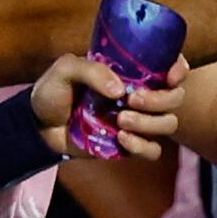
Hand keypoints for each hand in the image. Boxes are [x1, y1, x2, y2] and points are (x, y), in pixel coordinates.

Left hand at [27, 49, 179, 160]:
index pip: (169, 67)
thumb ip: (90, 70)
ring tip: (121, 121)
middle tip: (132, 100)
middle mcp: (141, 95)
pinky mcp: (130, 145)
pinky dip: (142, 146)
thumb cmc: (52, 92)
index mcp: (132, 72)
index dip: (179, 70)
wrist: (38, 127)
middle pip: (175, 98)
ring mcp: (137, 121)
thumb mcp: (64, 70)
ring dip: (149, 123)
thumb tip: (119, 90)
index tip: (170, 76)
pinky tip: (121, 139)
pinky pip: (153, 150)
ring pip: (168, 124)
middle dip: (160, 100)